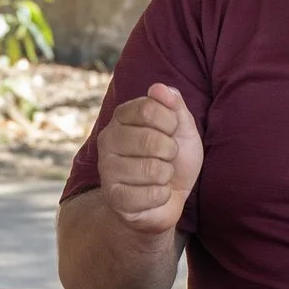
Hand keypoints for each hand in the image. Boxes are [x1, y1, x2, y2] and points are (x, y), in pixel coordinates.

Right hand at [94, 84, 203, 236]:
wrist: (166, 200)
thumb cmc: (172, 160)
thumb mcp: (181, 128)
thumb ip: (173, 104)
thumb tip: (159, 88)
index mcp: (121, 117)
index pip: (149, 107)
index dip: (171, 122)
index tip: (171, 132)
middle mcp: (107, 139)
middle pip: (151, 139)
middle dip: (171, 152)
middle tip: (166, 158)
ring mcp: (107, 169)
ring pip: (153, 169)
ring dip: (166, 175)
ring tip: (159, 177)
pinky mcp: (114, 197)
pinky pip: (151, 195)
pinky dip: (162, 196)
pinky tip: (154, 194)